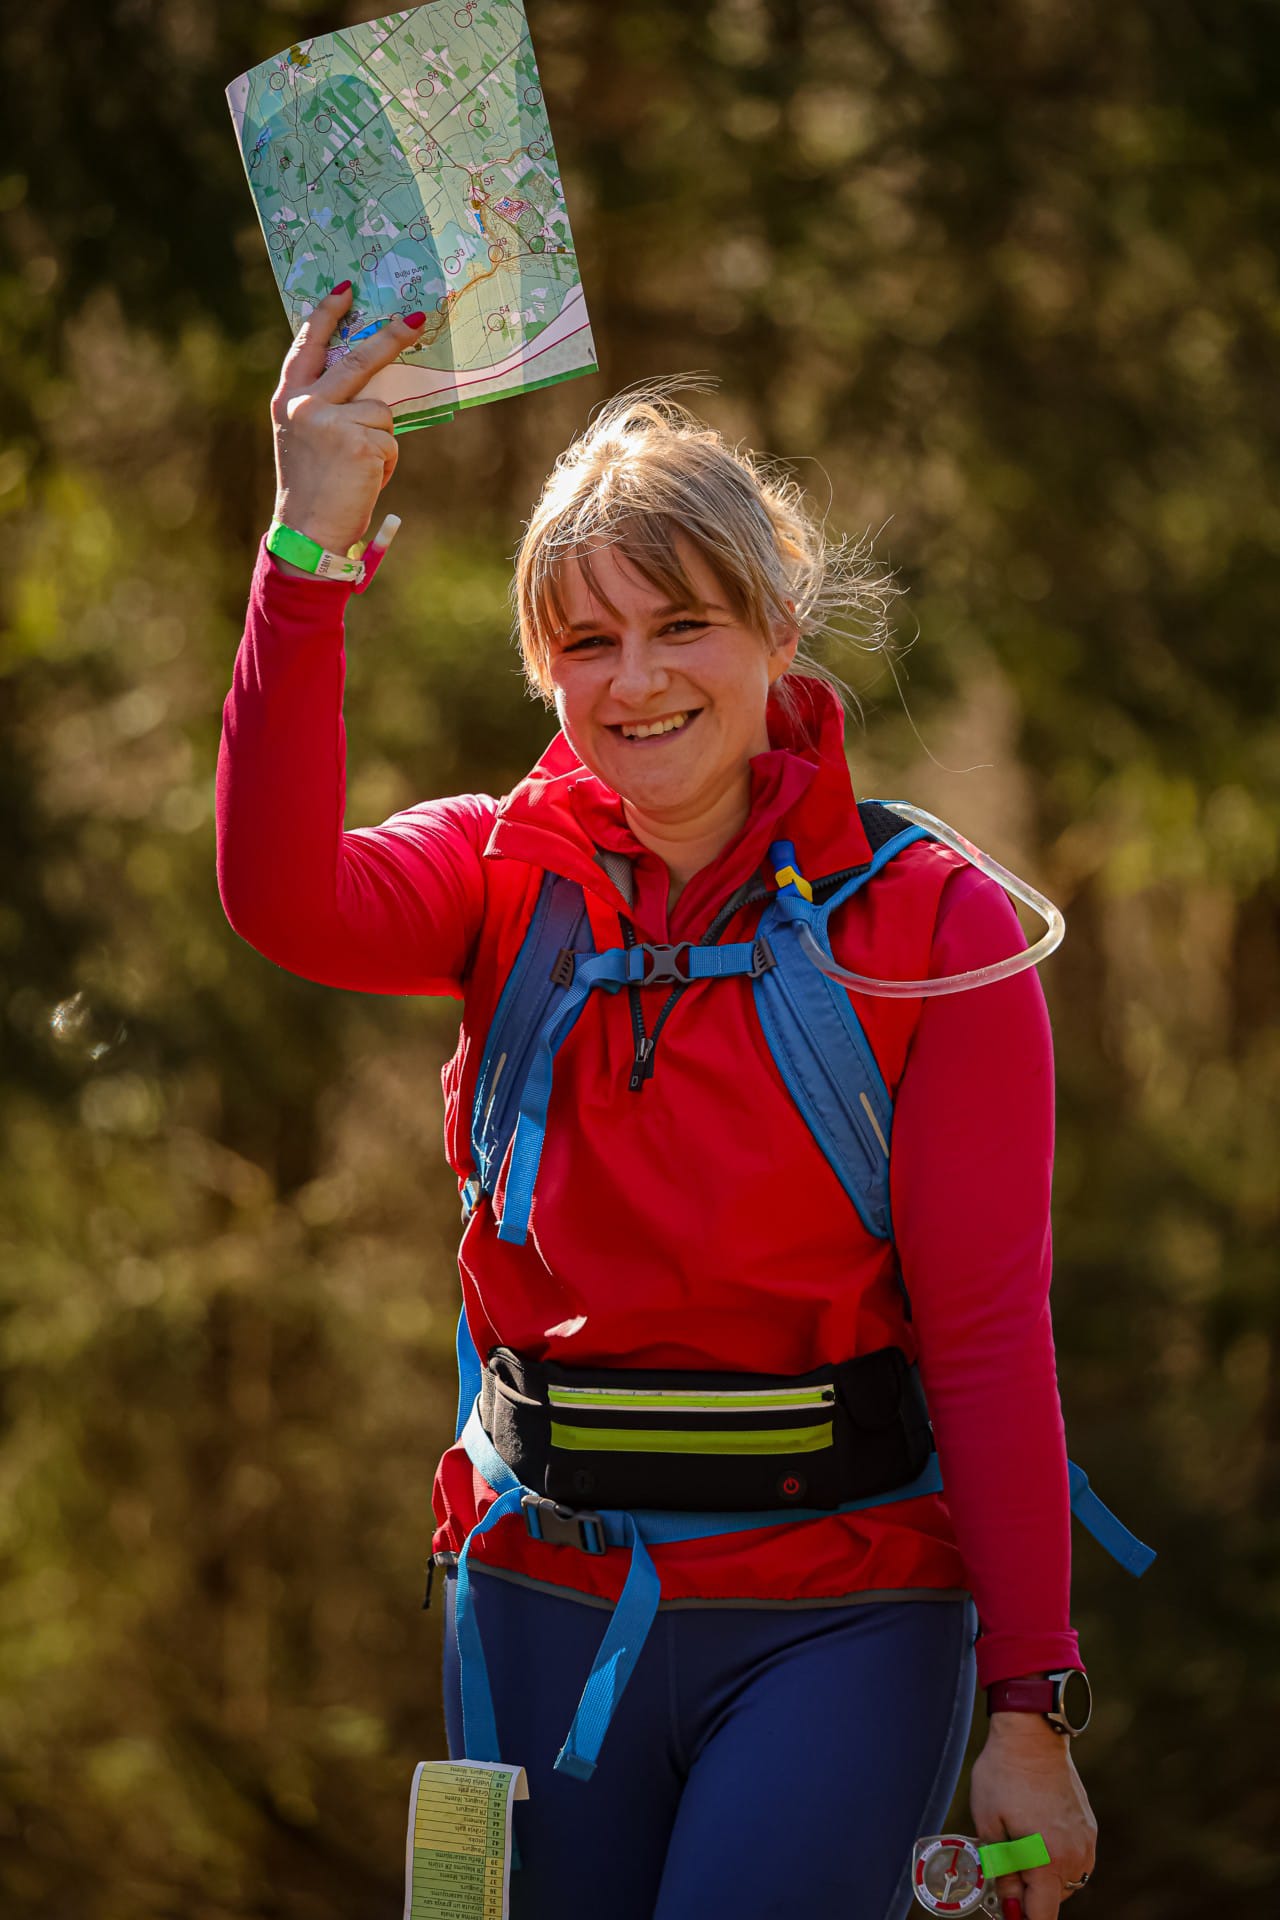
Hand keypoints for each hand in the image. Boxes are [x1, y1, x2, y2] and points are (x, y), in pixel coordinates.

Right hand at [270, 284, 424, 556]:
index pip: (308, 345)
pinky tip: (364, 479)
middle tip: (416, 320)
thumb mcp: (309, 437)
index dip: (326, 315)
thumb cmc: (313, 488)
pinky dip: (386, 462)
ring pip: (382, 410)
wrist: (308, 533)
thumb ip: (327, 405)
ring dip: (381, 441)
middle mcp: (305, 404)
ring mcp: (331, 420)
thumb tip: (371, 379)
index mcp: (288, 399)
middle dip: (390, 338)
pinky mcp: (358, 441)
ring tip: (358, 468)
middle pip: (358, 359)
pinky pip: (390, 440)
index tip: (346, 290)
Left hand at [969, 1716, 1096, 1918]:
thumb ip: (1002, 1870)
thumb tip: (1009, 1903)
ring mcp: (1085, 1841)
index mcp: (1048, 1859)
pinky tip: (1037, 1836)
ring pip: (1065, 1881)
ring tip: (1019, 1846)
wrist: (1032, 1735)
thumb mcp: (989, 1825)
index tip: (1010, 1912)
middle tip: (1005, 1870)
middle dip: (1030, 1894)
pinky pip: (1074, 1860)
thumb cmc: (1004, 1775)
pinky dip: (1056, 1859)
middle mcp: (1074, 1855)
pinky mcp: (1089, 1828)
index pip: (1043, 1915)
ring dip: (1045, 1877)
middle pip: (1053, 1899)